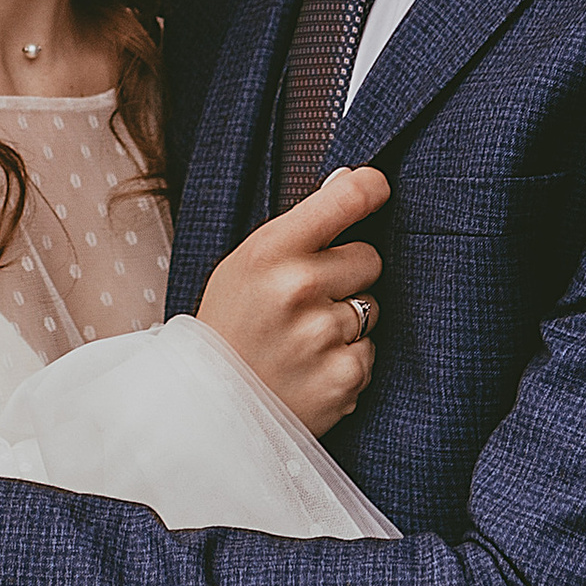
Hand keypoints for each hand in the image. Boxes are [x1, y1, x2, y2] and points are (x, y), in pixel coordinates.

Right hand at [197, 166, 390, 435]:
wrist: (208, 407)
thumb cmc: (229, 326)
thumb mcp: (245, 263)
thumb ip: (301, 225)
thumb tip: (354, 178)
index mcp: (270, 251)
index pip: (346, 198)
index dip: (370, 188)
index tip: (377, 187)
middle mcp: (299, 289)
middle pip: (370, 257)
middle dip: (349, 274)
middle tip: (307, 298)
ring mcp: (323, 337)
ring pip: (372, 308)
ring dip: (346, 322)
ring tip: (301, 340)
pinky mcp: (343, 379)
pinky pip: (370, 353)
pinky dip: (347, 361)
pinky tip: (310, 369)